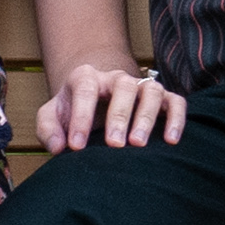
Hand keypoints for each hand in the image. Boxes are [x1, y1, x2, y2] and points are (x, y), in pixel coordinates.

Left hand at [38, 59, 187, 152]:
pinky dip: (177, 119)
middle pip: (124, 87)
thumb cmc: (72, 112)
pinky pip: (176, 102)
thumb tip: (59, 147)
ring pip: (152, 92)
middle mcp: (117, 78)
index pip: (85, 90)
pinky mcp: (164, 98)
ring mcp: (142, 86)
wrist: (94, 103)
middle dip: (119, 116)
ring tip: (139, 144)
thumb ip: (48, 130)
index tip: (77, 146)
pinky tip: (171, 140)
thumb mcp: (51, 117)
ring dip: (147, 117)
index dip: (81, 118)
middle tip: (114, 144)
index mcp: (86, 77)